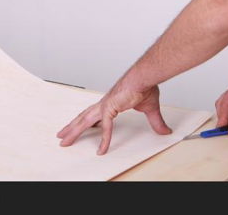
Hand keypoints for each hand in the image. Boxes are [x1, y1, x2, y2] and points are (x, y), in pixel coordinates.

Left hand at [56, 82, 171, 154]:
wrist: (145, 76)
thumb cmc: (145, 86)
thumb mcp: (150, 108)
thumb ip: (155, 121)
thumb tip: (165, 131)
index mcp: (111, 102)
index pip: (95, 114)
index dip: (88, 122)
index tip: (81, 128)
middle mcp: (105, 103)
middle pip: (84, 117)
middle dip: (72, 127)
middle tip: (62, 135)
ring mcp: (105, 105)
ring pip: (85, 122)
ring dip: (74, 131)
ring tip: (64, 140)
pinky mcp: (110, 108)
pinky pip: (106, 128)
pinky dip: (104, 140)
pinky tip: (101, 150)